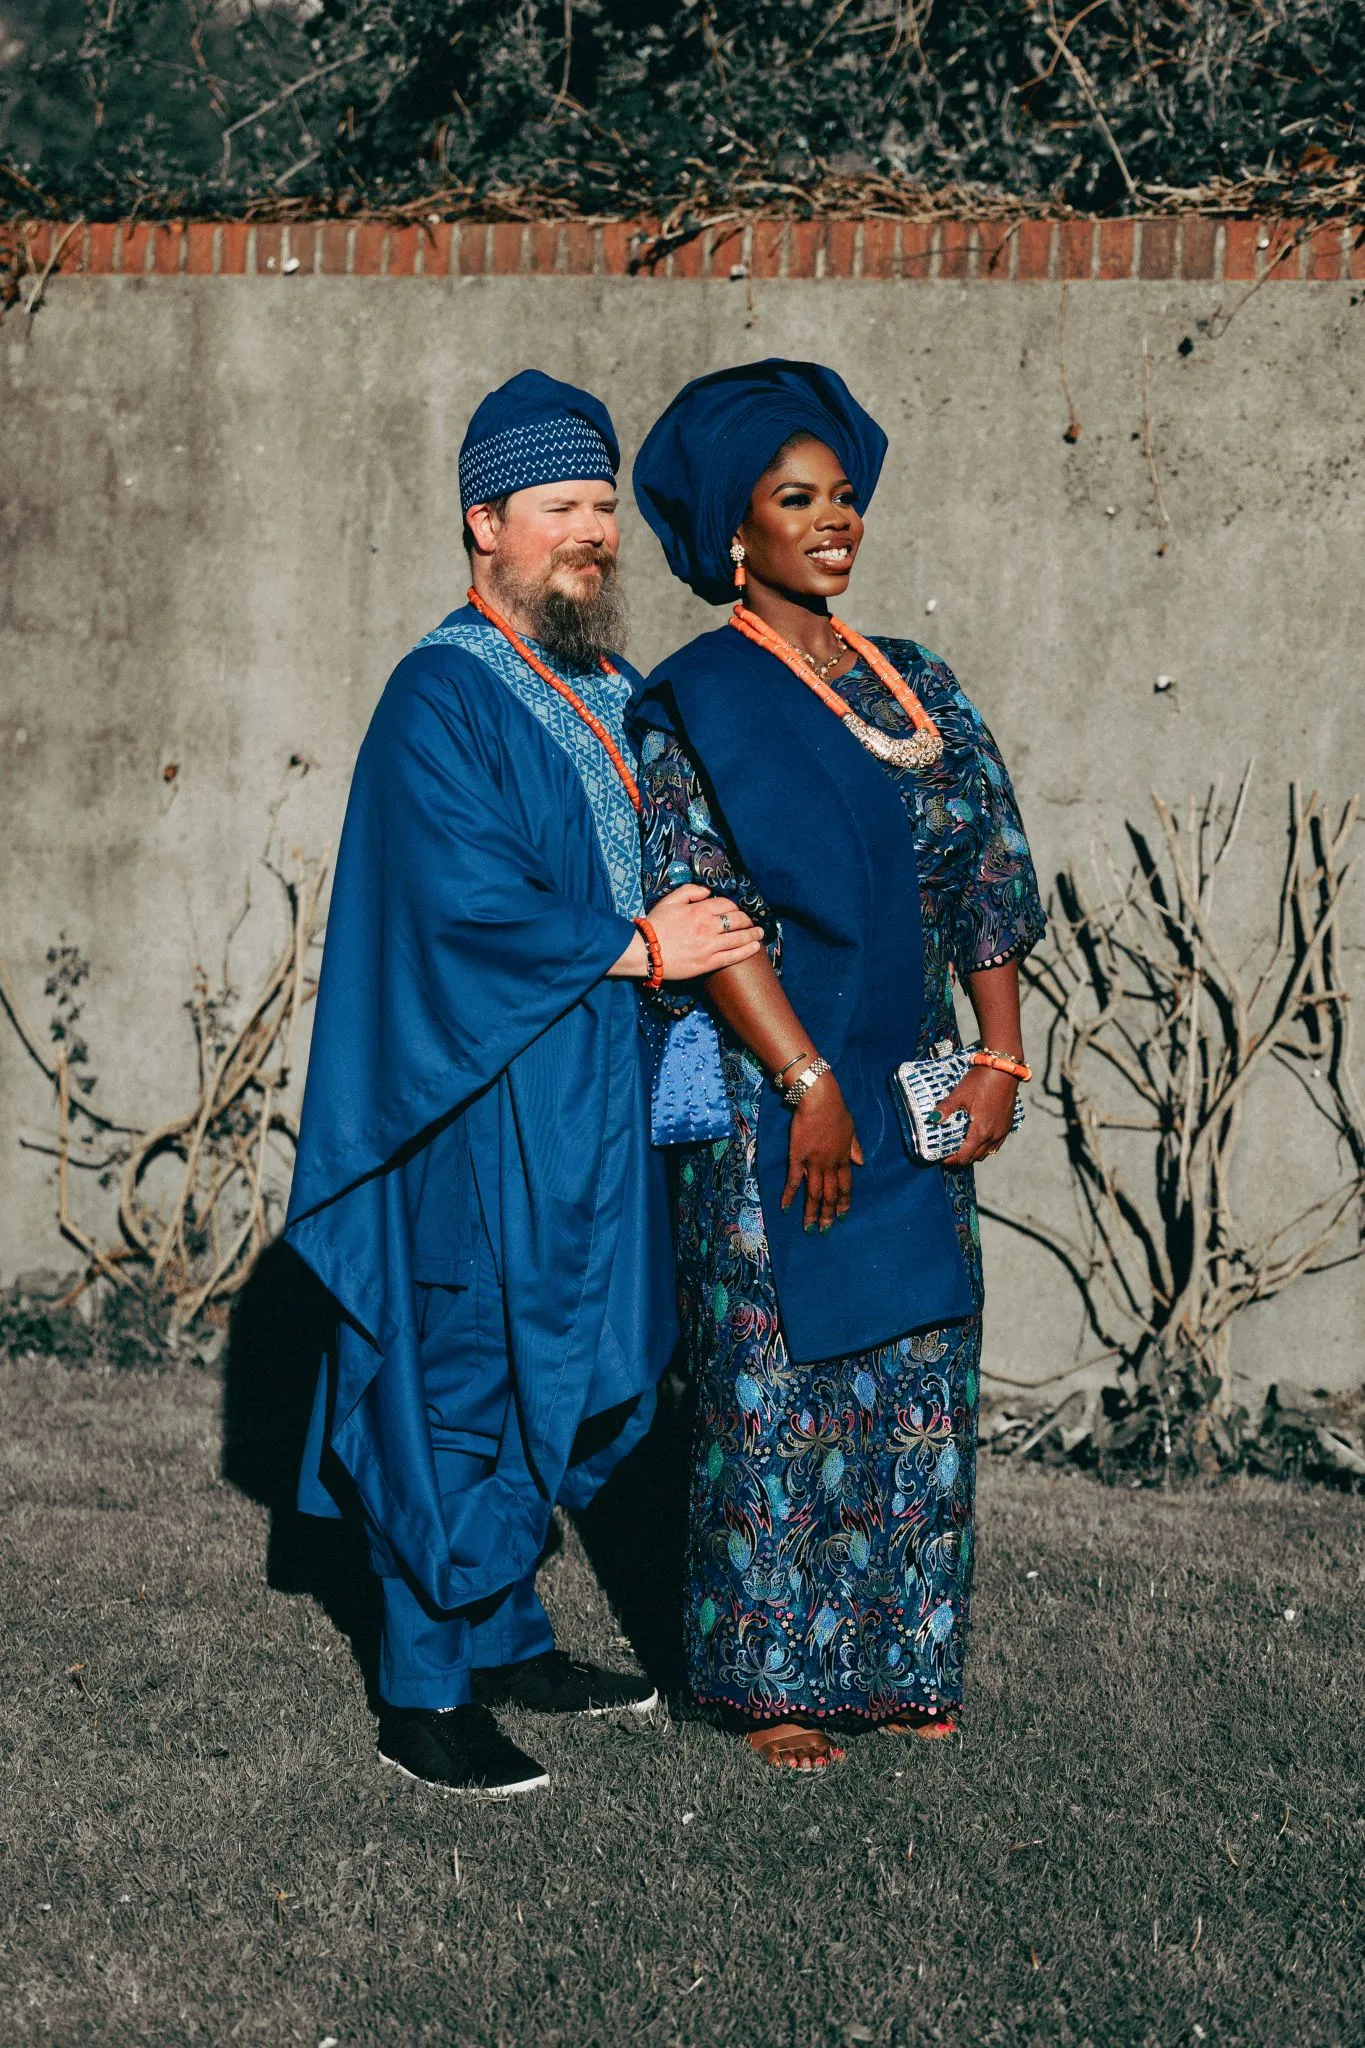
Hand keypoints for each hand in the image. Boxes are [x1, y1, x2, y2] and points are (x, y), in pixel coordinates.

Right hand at [649, 883, 762, 979]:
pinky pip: (733, 956)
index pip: (726, 904)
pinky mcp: (708, 963)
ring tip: (760, 933)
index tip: (736, 910)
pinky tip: (755, 947)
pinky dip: (747, 950)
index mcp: (699, 910)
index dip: (734, 906)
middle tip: (751, 921)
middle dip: (747, 920)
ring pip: (739, 938)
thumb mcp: (670, 900)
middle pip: (737, 920)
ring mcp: (710, 946)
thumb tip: (708, 892)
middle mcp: (708, 926)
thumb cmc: (655, 925)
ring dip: (753, 934)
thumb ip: (690, 891)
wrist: (644, 951)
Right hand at [781, 1071, 864, 1232]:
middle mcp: (831, 1165)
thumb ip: (855, 1147)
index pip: (846, 1186)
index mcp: (844, 1158)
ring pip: (815, 1194)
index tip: (843, 1217)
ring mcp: (814, 1163)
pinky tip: (786, 1209)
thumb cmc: (836, 1110)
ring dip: (812, 1213)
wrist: (819, 1099)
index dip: (844, 1202)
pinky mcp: (798, 1158)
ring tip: (809, 1229)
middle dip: (829, 1215)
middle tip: (826, 1231)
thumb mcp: (851, 1128)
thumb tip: (862, 1162)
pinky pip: (794, 1181)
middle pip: (831, 1195)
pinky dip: (790, 1196)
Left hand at [938, 1064, 1017, 1167]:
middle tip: (949, 1154)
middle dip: (961, 1158)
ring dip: (974, 1153)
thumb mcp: (960, 1094)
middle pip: (975, 1157)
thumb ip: (945, 1109)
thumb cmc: (981, 1081)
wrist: (1003, 1069)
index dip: (952, 1161)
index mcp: (980, 1131)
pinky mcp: (1007, 1125)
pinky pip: (996, 1144)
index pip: (965, 1156)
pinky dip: (986, 1146)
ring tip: (962, 1147)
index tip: (942, 1159)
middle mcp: (993, 1135)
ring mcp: (1002, 1131)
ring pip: (987, 1152)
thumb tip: (931, 1120)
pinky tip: (977, 1139)